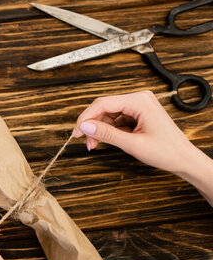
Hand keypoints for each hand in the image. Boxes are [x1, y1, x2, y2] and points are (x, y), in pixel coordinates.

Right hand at [72, 91, 197, 174]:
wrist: (184, 159)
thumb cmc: (167, 151)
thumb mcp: (132, 144)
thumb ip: (106, 134)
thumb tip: (85, 126)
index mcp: (140, 101)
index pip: (103, 103)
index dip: (86, 117)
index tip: (76, 131)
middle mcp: (139, 99)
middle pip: (104, 107)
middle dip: (92, 124)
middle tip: (84, 140)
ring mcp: (138, 106)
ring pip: (108, 114)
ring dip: (99, 129)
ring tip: (94, 144)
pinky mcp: (137, 114)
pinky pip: (116, 119)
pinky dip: (108, 130)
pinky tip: (105, 140)